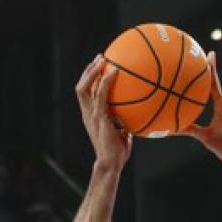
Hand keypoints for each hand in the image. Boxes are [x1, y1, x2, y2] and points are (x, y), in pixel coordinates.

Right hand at [76, 54, 131, 169]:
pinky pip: (101, 94)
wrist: (110, 163)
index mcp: (91, 116)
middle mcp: (88, 113)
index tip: (99, 67)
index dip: (90, 79)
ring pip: (85, 87)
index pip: (87, 94)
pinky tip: (115, 71)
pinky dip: (106, 81)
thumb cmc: (118, 151)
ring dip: (93, 71)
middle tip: (100, 58)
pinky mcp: (98, 116)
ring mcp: (91, 114)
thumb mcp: (122, 133)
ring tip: (102, 59)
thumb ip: (125, 122)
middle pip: (82, 87)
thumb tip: (139, 114)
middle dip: (89, 71)